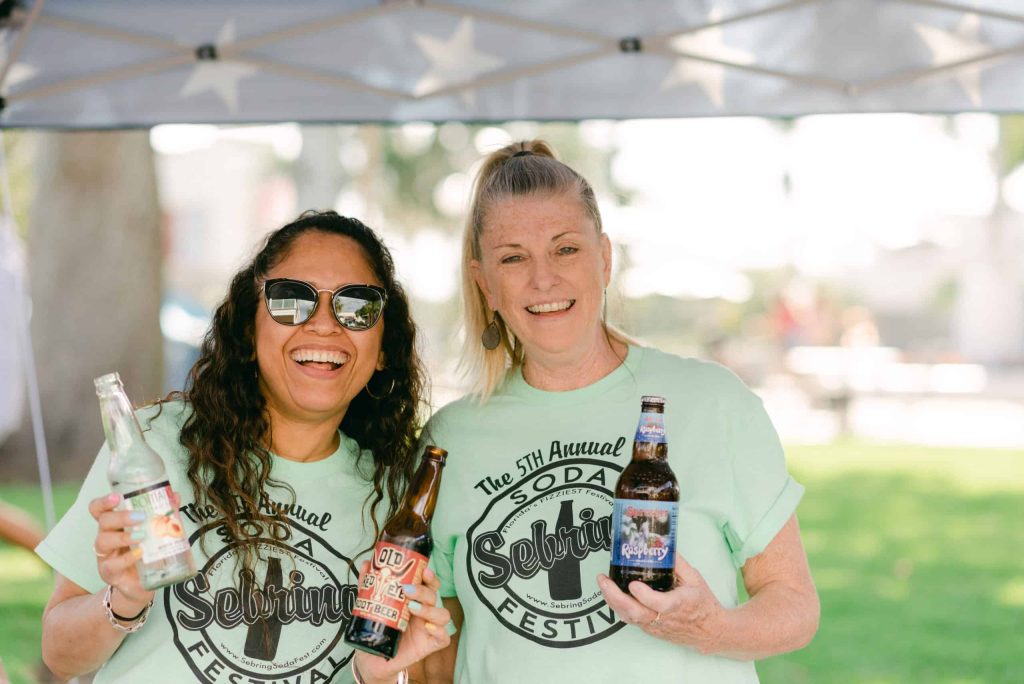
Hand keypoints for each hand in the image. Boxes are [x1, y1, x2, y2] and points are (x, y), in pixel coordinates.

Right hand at [88, 493, 154, 615]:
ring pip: (103, 541)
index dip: (103, 501)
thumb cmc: (147, 553)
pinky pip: (112, 564)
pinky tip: (139, 554)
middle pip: (103, 521)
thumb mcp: (154, 532)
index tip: (117, 497)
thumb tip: (175, 496)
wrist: (143, 584)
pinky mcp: (109, 572)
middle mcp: (106, 537)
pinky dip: (126, 558)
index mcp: (114, 524)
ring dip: (123, 536)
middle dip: (121, 516)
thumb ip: (163, 514)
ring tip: (142, 536)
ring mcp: (105, 555)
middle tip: (141, 516)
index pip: (99, 509)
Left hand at [354, 565, 450, 683]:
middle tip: (406, 590)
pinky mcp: (429, 645)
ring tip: (412, 608)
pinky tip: (427, 627)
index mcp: (415, 600)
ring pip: (443, 615)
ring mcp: (428, 629)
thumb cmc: (376, 629)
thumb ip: (369, 586)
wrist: (372, 658)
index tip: (423, 570)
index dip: (429, 576)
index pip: (428, 584)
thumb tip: (367, 563)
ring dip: (430, 610)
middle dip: (423, 591)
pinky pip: (444, 638)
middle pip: (434, 596)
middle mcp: (424, 612)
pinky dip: (439, 631)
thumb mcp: (371, 606)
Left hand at [597, 554, 725, 653]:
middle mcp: (664, 618)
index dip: (644, 596)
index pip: (658, 604)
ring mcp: (655, 626)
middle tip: (604, 580)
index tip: (633, 584)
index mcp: (679, 604)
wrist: (710, 631)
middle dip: (616, 597)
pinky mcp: (650, 629)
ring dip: (612, 601)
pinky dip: (618, 607)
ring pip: (629, 618)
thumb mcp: (695, 579)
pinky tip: (611, 593)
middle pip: (636, 613)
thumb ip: (678, 563)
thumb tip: (663, 544)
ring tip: (603, 583)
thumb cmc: (702, 603)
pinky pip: (631, 619)